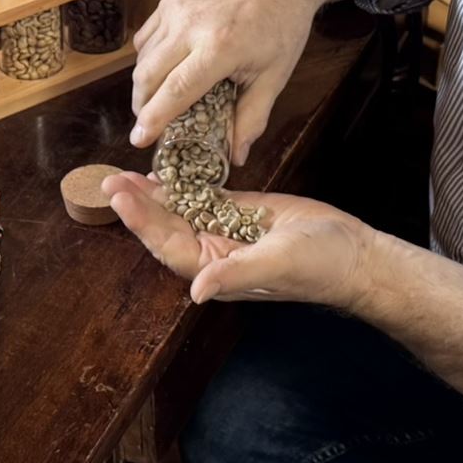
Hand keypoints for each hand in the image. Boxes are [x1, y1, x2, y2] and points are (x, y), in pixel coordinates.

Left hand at [101, 173, 374, 309]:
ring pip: (180, 212)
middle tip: (109, 179)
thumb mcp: (278, 264)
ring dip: (153, 195)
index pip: (169, 246)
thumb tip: (196, 290)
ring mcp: (225, 232)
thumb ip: (237, 274)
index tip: (120, 197)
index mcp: (216, 272)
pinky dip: (182, 185)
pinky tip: (164, 171)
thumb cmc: (320, 265)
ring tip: (124, 174)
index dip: (142, 223)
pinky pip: (202, 198)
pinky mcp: (240, 212)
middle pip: (166, 228)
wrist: (352, 253)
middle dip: (137, 206)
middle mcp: (213, 254)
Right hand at [128, 0, 314, 166]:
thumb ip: (252, 117)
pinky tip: (162, 71)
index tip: (140, 139)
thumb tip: (237, 157)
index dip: (154, 119)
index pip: (176, 90)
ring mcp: (177, 10)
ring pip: (142, 57)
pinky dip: (146, 59)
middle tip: (148, 125)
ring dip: (143, 85)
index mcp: (220, 47)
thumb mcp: (274, 76)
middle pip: (149, 75)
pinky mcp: (170, 0)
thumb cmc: (281, 26)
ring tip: (155, 102)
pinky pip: (146, 37)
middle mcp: (191, 26)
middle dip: (142, 106)